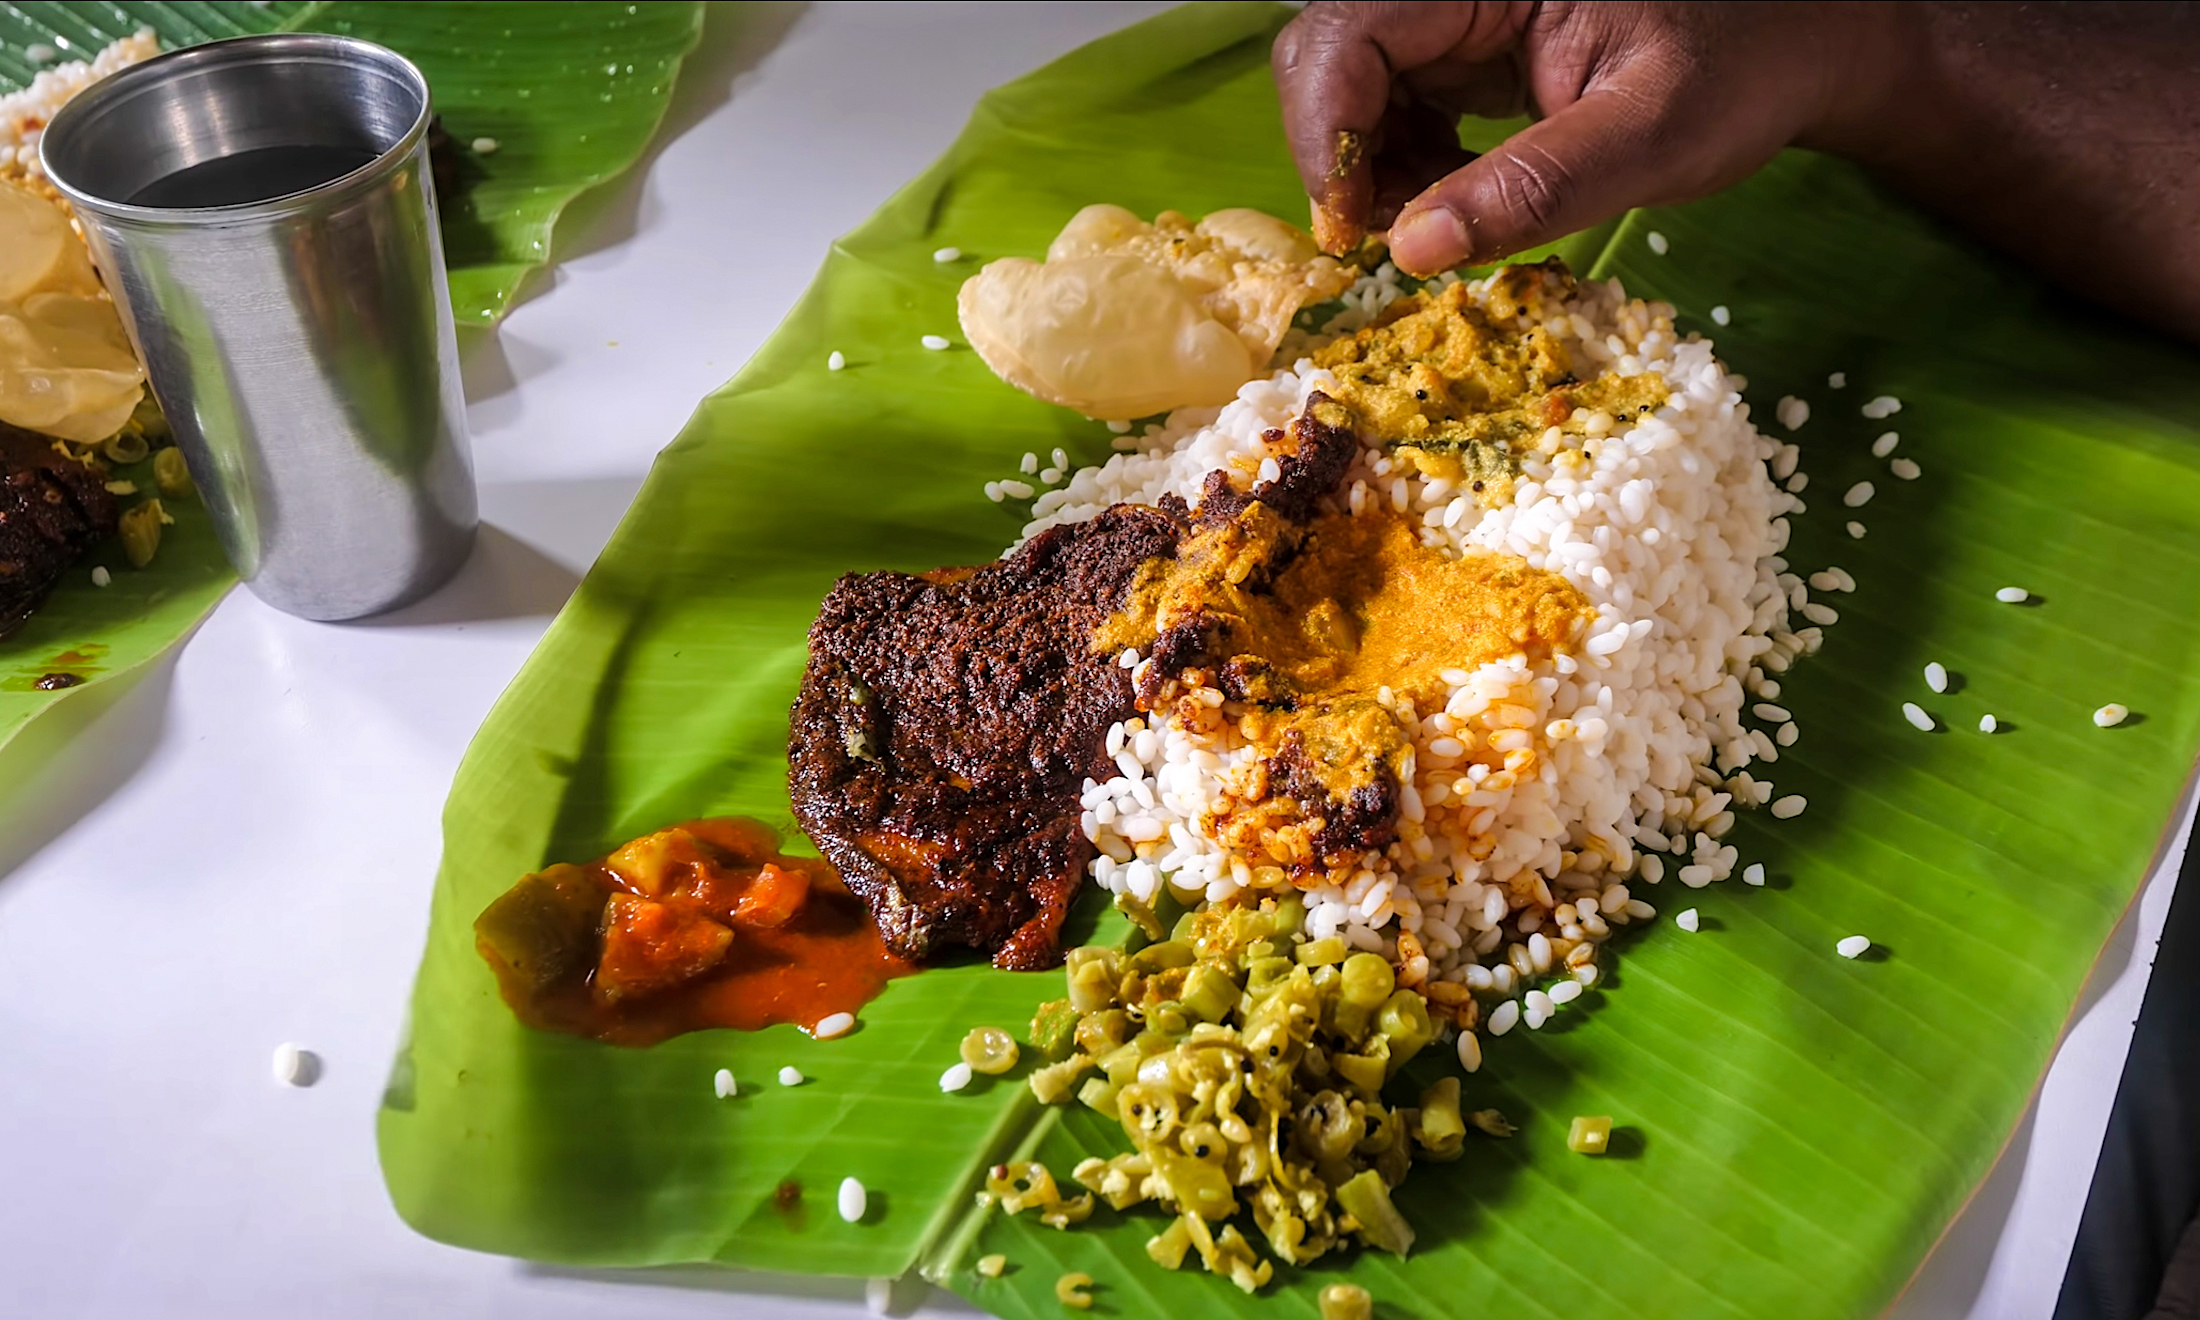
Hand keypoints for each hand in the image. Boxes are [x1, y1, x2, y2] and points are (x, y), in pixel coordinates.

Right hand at [1272, 2, 1904, 273]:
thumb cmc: (1742, 68)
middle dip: (1341, 156)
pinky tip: (1451, 198)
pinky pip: (1387, 98)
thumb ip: (1534, 190)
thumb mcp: (1651, 136)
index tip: (1357, 232)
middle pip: (1328, 56)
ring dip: (1369, 168)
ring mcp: (1456, 9)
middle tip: (1389, 240)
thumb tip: (1412, 251)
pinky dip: (1398, 163)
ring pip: (1348, 82)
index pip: (1345, 37)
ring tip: (1433, 224)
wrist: (1796, 41)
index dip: (1327, 136)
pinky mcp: (1464, 43)